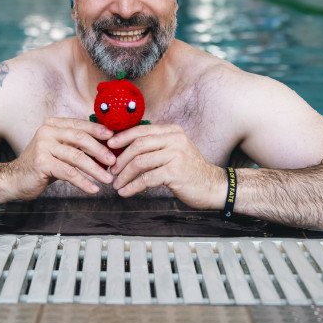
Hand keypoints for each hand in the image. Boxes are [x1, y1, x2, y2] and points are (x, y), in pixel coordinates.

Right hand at [11, 118, 115, 199]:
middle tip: (114, 162)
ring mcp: (43, 146)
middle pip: (81, 138)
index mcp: (54, 124)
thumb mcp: (60, 149)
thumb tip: (106, 147)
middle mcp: (47, 131)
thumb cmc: (42, 164)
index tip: (114, 138)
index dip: (99, 131)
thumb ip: (77, 145)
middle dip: (100, 150)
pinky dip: (83, 182)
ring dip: (95, 169)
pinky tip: (93, 189)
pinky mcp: (42, 163)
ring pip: (76, 156)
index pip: (80, 125)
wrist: (14, 179)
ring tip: (107, 179)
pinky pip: (68, 173)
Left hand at [109, 124, 225, 208]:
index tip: (109, 145)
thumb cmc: (189, 170)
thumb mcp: (174, 150)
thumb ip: (156, 145)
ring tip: (116, 184)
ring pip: (140, 162)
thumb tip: (126, 147)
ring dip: (124, 175)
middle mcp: (174, 139)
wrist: (213, 186)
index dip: (123, 137)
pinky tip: (125, 192)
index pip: (142, 130)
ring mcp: (175, 155)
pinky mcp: (174, 172)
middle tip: (112, 170)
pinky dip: (132, 186)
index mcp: (172, 131)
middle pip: (138, 145)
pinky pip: (146, 178)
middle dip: (121, 159)